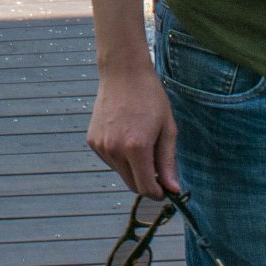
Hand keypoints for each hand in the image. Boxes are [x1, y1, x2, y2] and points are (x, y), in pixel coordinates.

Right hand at [88, 64, 179, 198]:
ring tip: (141, 142)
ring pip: (120, 173)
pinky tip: (126, 135)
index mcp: (136, 147)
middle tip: (157, 168)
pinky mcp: (92, 141)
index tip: (166, 189)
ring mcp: (101, 146)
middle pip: (131, 184)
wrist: (123, 73)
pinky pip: (110, 160)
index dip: (158, 193)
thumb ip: (168, 162)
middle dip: (146, 183)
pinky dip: (120, 157)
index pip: (146, 188)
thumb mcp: (167, 129)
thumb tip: (173, 189)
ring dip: (132, 168)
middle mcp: (115, 150)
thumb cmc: (150, 98)